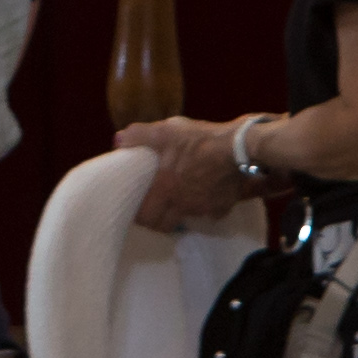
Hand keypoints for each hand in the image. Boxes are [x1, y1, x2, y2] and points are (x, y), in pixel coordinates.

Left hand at [118, 111, 256, 233]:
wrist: (238, 148)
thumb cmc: (197, 140)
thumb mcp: (163, 131)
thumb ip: (138, 136)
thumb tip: (118, 142)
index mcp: (164, 190)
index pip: (146, 218)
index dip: (139, 216)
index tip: (137, 208)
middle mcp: (182, 205)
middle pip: (165, 225)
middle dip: (158, 220)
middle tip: (156, 208)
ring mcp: (204, 209)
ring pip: (187, 218)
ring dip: (182, 212)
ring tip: (180, 198)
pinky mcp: (223, 207)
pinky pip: (211, 212)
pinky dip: (207, 207)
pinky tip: (206, 193)